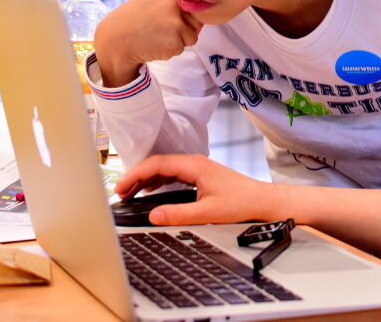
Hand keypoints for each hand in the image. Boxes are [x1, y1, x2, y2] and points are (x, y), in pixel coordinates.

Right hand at [94, 0, 202, 85]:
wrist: (115, 41)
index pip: (192, 2)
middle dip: (184, 28)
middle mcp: (175, 4)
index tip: (170, 18)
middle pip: (196, 20)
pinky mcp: (176, 42)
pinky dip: (170, 50)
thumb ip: (171, 0)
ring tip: (157, 36)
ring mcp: (176, 23)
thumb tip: (195, 6)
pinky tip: (154, 45)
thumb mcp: (151, 0)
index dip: (185, 13)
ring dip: (178, 40)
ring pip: (191, 36)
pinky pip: (181, 48)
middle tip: (161, 29)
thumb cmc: (132, 20)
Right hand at [115, 154, 273, 224]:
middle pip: (157, 164)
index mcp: (194, 166)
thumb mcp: (207, 212)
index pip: (156, 164)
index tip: (121, 187)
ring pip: (164, 169)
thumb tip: (153, 216)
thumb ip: (178, 214)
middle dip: (136, 177)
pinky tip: (149, 191)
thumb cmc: (241, 203)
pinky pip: (172, 175)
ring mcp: (197, 168)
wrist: (261, 200)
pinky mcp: (200, 175)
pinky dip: (157, 182)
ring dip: (146, 180)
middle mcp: (194, 163)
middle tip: (119, 193)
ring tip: (129, 193)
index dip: (135, 175)